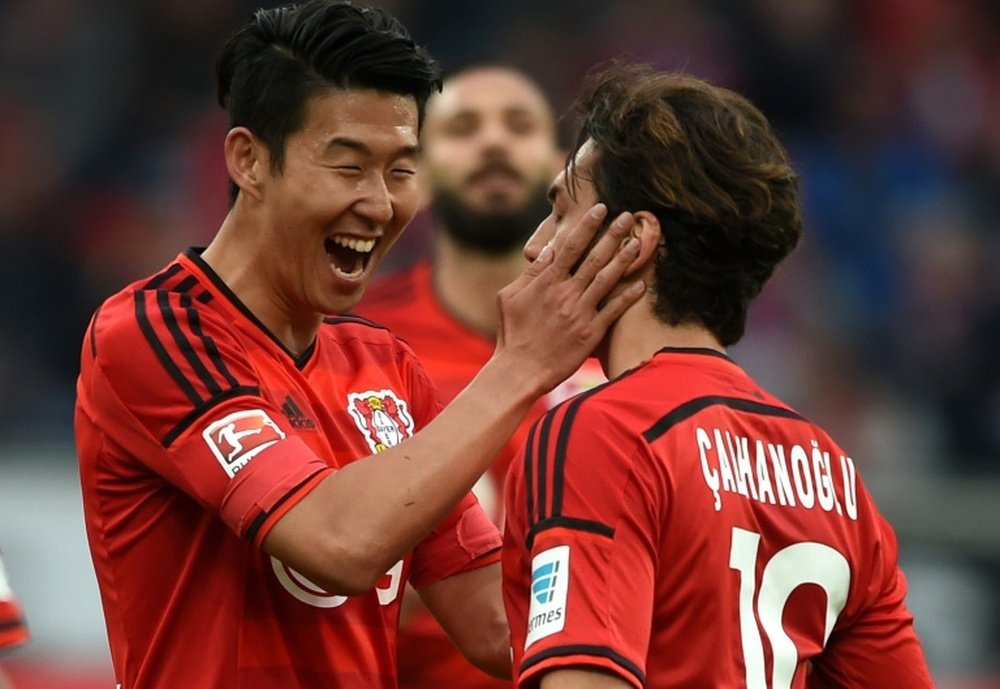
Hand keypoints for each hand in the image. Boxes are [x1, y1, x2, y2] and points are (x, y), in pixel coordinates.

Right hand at [494, 203, 643, 393]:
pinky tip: (642, 284)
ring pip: (607, 280)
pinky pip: (614, 311)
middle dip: (613, 234)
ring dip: (624, 259)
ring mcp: (580, 313)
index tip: (601, 208)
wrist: (520, 370)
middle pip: (594, 258)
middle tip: (629, 216)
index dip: (587, 226)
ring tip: (639, 242)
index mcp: (546, 283)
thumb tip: (548, 252)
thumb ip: (530, 274)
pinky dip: (628, 296)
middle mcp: (565, 294)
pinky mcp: (591, 333)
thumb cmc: (512, 333)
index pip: (569, 246)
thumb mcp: (509, 298)